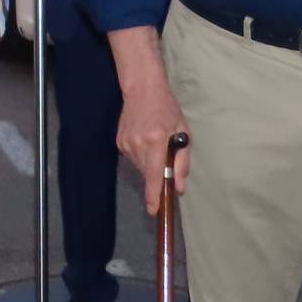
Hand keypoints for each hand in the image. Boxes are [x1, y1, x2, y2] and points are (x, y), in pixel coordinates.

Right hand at [118, 78, 192, 213]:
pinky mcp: (119, 142)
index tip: (153, 210)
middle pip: (147, 173)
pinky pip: (133, 159)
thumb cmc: (167, 110)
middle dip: (157, 175)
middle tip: (165, 159)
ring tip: (155, 144)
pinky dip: (141, 156)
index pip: (154, 174)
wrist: (142, 90)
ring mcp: (126, 143)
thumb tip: (179, 187)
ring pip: (140, 167)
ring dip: (149, 164)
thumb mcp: (183, 133)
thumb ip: (182, 162)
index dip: (154, 194)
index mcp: (156, 141)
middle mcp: (138, 144)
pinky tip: (144, 140)